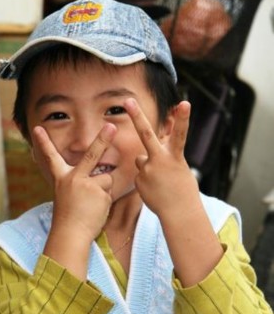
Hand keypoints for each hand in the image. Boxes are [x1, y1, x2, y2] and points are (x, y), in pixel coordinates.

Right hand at [32, 123, 116, 243]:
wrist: (70, 234)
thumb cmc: (69, 217)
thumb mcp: (68, 195)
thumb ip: (80, 182)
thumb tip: (101, 175)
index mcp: (62, 178)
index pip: (51, 157)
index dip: (43, 142)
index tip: (37, 128)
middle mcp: (73, 178)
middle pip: (91, 155)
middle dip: (102, 139)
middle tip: (111, 126)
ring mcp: (87, 185)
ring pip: (106, 179)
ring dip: (103, 191)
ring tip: (91, 205)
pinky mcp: (99, 193)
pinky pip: (110, 191)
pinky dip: (105, 200)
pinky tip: (95, 210)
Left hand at [123, 98, 199, 219]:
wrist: (179, 213)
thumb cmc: (183, 190)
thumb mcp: (179, 169)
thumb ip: (163, 157)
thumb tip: (142, 155)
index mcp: (175, 157)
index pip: (180, 134)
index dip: (183, 118)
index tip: (185, 103)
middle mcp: (160, 161)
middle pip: (146, 134)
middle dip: (137, 115)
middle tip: (128, 100)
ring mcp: (147, 170)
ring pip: (141, 160)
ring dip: (148, 167)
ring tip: (159, 182)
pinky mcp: (139, 180)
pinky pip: (140, 174)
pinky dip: (145, 180)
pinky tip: (154, 190)